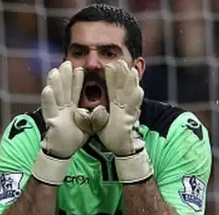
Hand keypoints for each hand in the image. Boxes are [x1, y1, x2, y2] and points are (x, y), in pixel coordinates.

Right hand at [32, 61, 90, 184]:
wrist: (64, 152)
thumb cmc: (75, 138)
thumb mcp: (89, 126)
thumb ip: (95, 118)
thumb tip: (101, 109)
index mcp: (71, 108)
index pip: (75, 91)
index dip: (76, 80)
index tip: (79, 68)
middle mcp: (62, 108)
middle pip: (64, 89)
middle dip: (65, 77)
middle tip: (66, 63)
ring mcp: (56, 114)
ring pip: (55, 96)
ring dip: (55, 84)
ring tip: (55, 71)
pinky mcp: (52, 122)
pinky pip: (49, 110)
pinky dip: (48, 100)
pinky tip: (47, 89)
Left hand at [92, 60, 151, 182]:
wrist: (120, 149)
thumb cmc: (111, 135)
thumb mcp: (97, 123)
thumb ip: (90, 116)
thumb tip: (80, 111)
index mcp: (116, 104)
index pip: (113, 88)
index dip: (112, 77)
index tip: (110, 65)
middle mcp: (124, 105)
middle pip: (123, 87)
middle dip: (123, 74)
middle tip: (121, 61)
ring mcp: (129, 112)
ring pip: (131, 94)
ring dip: (131, 82)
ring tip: (131, 71)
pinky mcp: (131, 120)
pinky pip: (134, 107)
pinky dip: (136, 98)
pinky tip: (138, 90)